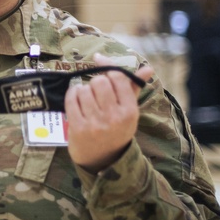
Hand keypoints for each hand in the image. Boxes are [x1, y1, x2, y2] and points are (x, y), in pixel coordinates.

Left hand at [64, 53, 153, 173]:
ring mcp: (95, 123)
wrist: (103, 160)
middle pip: (99, 81)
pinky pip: (71, 99)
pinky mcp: (78, 127)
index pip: (117, 77)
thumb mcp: (129, 111)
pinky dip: (72, 94)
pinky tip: (76, 99)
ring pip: (84, 89)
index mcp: (130, 111)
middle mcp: (114, 117)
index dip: (107, 66)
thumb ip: (134, 88)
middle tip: (96, 91)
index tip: (99, 60)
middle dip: (95, 82)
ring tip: (87, 99)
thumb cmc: (116, 129)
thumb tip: (148, 68)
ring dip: (83, 90)